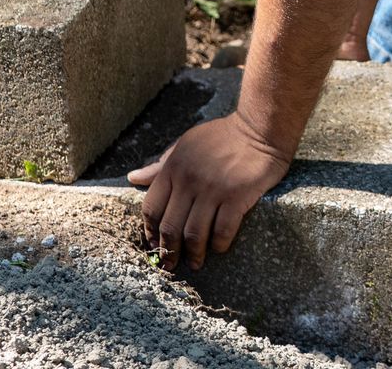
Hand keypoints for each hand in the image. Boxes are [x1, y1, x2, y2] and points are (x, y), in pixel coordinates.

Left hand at [126, 113, 290, 270]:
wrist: (258, 128)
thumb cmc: (221, 137)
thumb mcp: (185, 145)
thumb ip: (160, 165)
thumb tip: (133, 178)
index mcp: (173, 167)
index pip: (152, 208)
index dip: (150, 232)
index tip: (154, 245)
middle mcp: (189, 180)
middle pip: (170, 226)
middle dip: (169, 250)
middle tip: (172, 263)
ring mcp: (213, 189)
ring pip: (194, 234)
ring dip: (194, 254)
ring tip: (196, 263)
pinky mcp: (236, 196)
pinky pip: (222, 230)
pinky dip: (218, 244)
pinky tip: (219, 248)